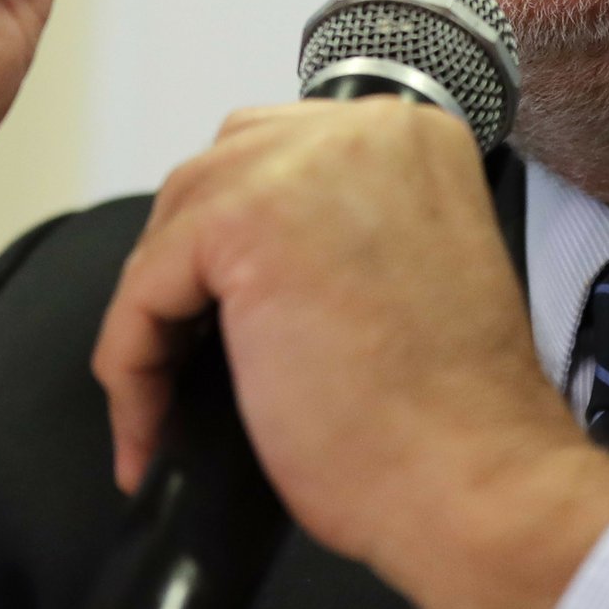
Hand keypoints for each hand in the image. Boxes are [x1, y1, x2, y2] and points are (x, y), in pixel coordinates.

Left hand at [91, 101, 608, 608]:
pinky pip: (145, 288)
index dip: (237, 248)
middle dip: (191, 272)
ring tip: (166, 404)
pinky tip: (150, 422)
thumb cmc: (453, 417)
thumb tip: (244, 261)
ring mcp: (299, 166)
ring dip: (158, 318)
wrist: (475, 481)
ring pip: (174, 229)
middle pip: (218, 178)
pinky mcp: (243, 223)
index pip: (278, 160)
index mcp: (410, 134)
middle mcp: (359, 128)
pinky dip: (133, 358)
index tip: (224, 322)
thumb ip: (336, 232)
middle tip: (183, 363)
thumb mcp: (403, 271)